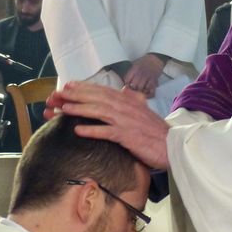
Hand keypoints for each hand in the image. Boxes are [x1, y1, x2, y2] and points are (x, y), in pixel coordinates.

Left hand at [44, 81, 170, 168]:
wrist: (174, 146)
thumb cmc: (158, 132)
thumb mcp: (145, 111)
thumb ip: (134, 100)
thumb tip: (125, 90)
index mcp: (130, 101)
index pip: (103, 90)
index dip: (85, 87)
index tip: (68, 85)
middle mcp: (127, 107)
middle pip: (97, 98)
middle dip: (76, 95)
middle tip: (58, 94)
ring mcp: (128, 121)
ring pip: (100, 111)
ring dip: (80, 109)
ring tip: (63, 109)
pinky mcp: (129, 136)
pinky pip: (107, 132)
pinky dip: (92, 130)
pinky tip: (78, 131)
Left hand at [123, 54, 166, 97]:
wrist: (156, 59)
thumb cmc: (145, 61)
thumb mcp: (135, 64)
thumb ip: (130, 72)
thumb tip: (126, 81)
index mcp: (134, 68)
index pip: (127, 79)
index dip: (126, 84)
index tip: (127, 86)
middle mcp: (140, 73)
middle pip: (134, 85)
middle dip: (133, 89)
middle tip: (133, 89)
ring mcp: (147, 76)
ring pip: (141, 88)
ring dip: (139, 90)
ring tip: (139, 90)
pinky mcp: (154, 79)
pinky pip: (149, 88)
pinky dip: (147, 90)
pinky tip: (146, 89)